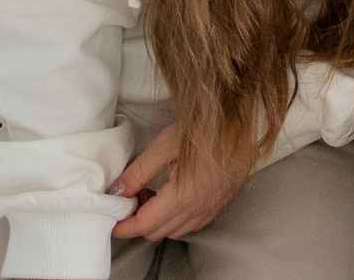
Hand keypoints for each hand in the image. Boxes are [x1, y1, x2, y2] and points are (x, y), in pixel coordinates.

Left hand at [112, 124, 248, 242]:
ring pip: (175, 231)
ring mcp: (210, 208)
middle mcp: (197, 208)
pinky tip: (172, 197)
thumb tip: (118, 191)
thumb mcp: (165, 145)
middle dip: (138, 221)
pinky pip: (192, 224)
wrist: (241, 121)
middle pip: (157, 232)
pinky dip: (176, 219)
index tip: (113, 219)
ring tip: (152, 195)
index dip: (124, 226)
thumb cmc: (205, 128)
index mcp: (182, 196)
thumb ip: (138, 172)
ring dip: (158, 221)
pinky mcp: (219, 203)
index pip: (144, 225)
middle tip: (131, 198)